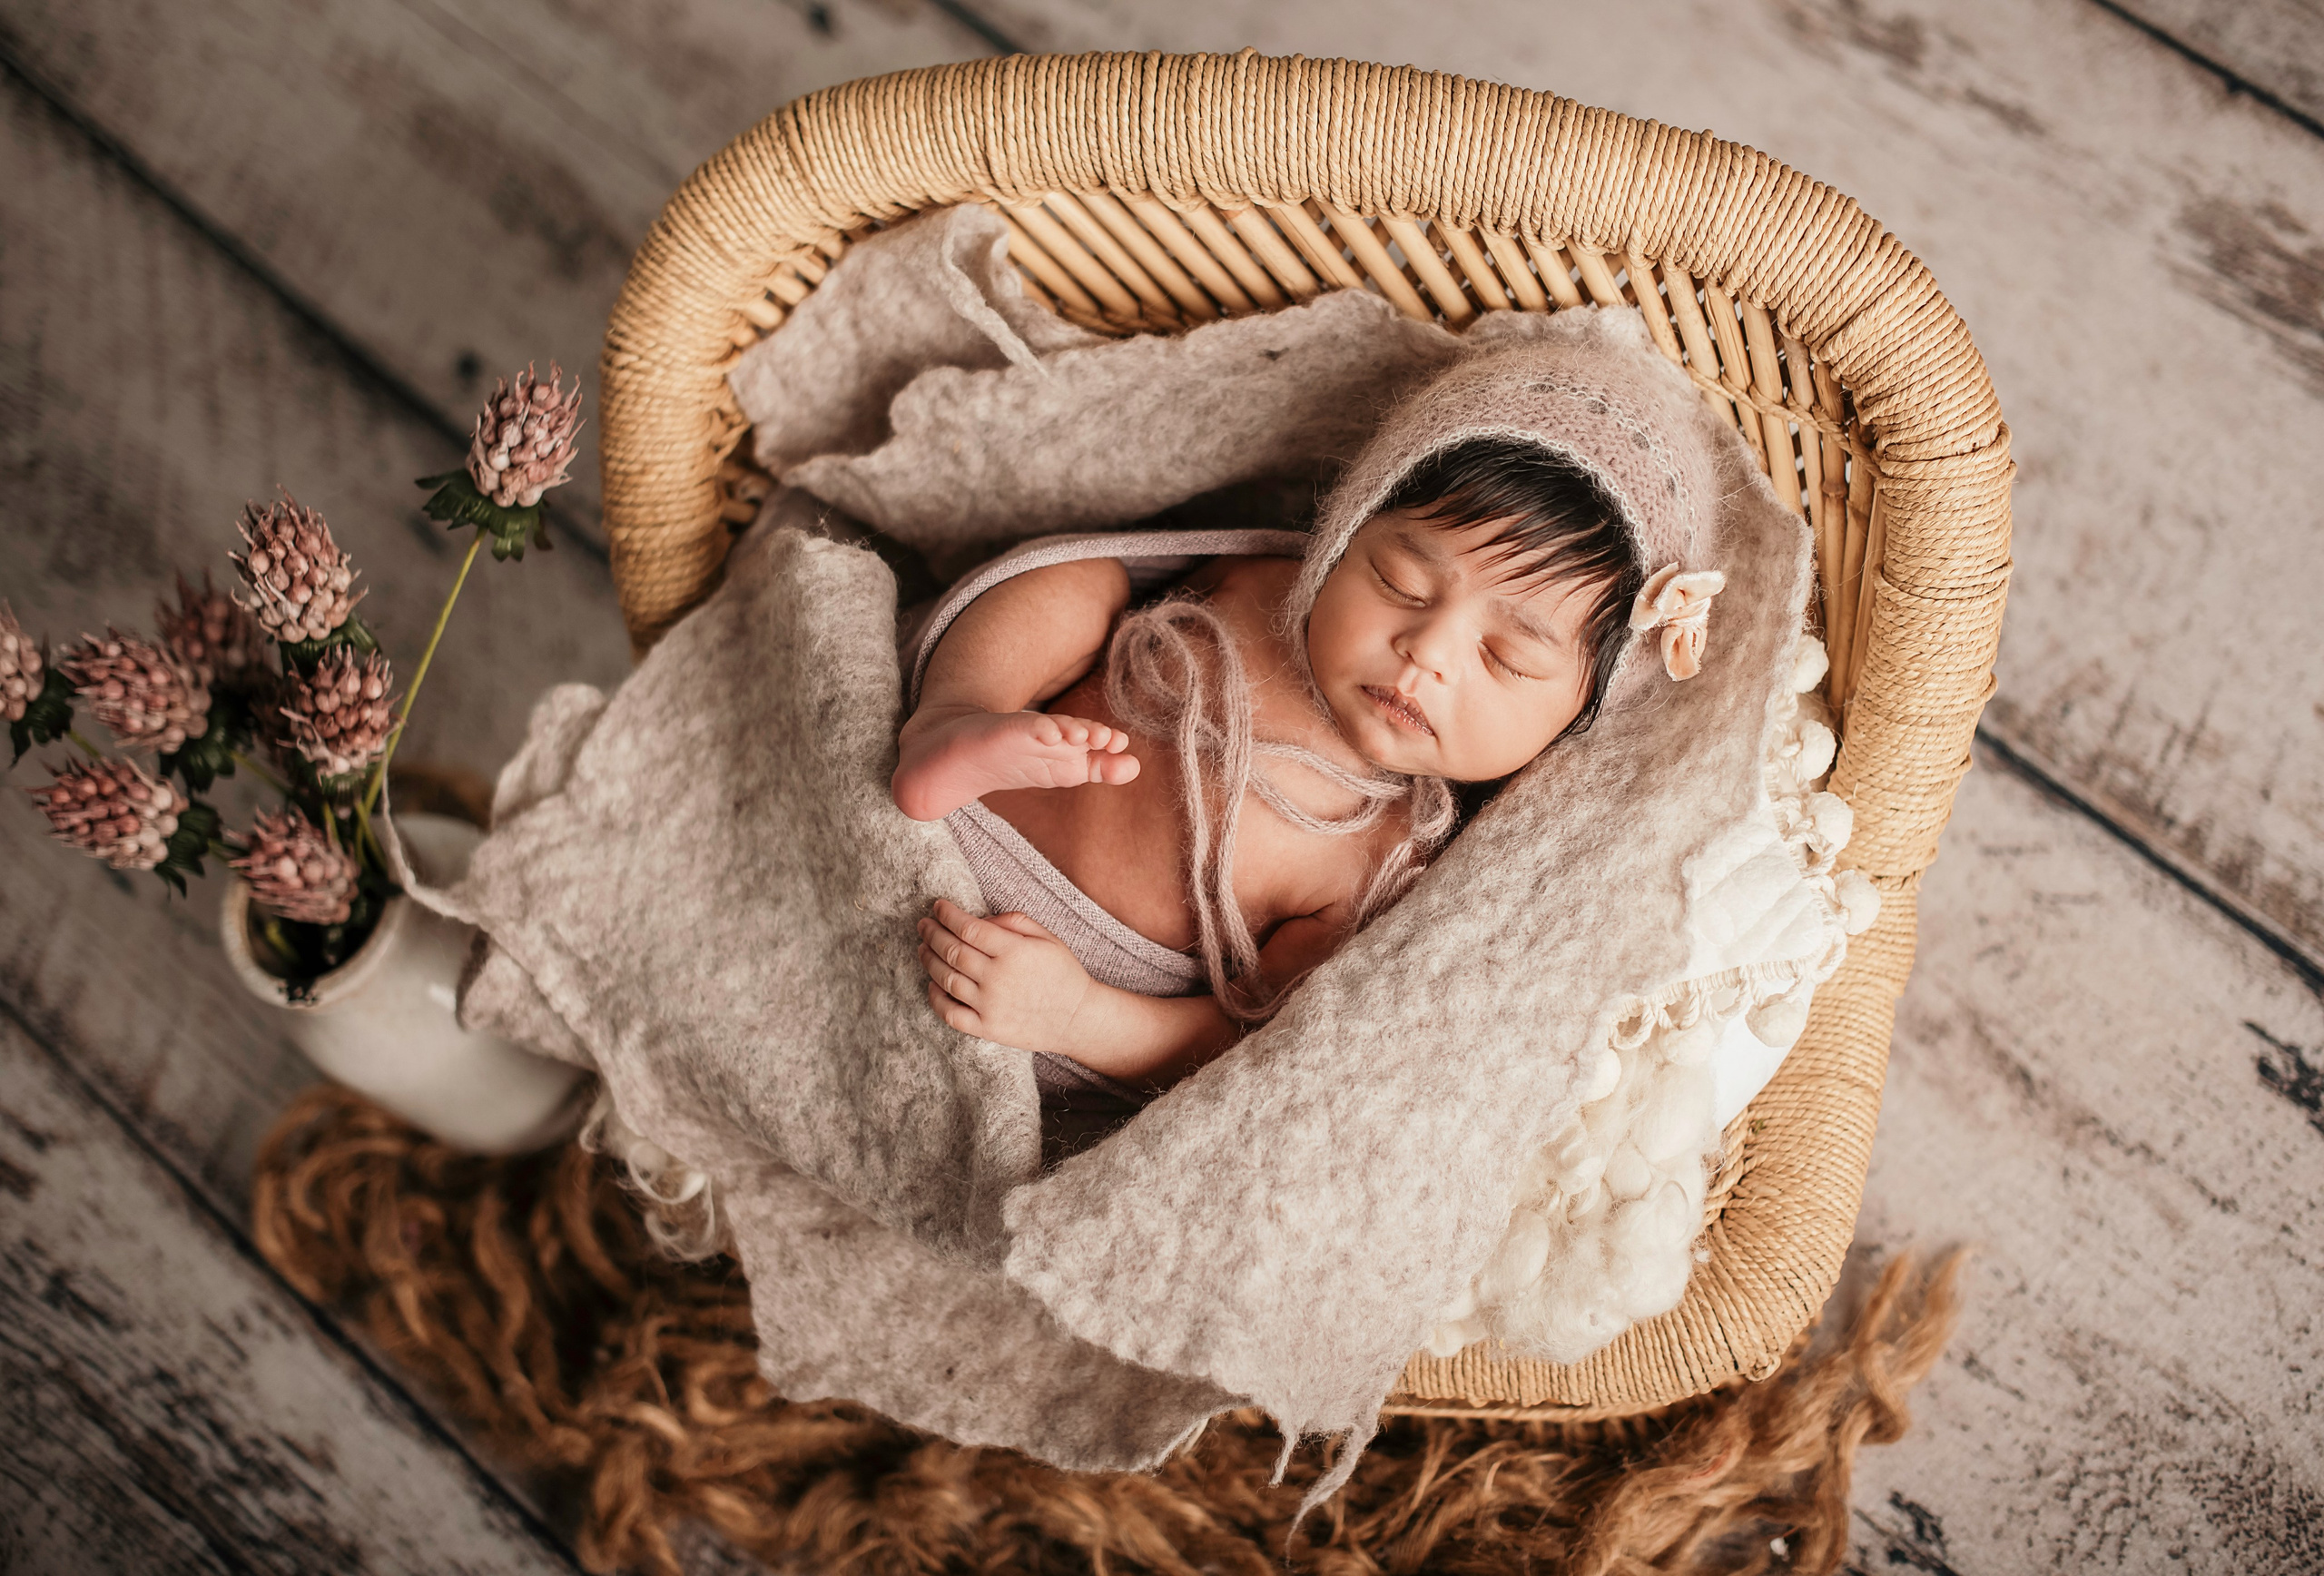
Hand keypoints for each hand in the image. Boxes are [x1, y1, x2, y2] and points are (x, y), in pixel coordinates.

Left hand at [917, 898, 1109, 1056]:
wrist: (1078, 1019)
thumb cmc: (1063, 974)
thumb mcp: (1047, 937)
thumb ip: (1014, 921)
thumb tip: (980, 918)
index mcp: (1014, 951)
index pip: (968, 927)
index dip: (947, 914)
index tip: (938, 907)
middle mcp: (998, 978)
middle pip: (951, 951)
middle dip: (932, 933)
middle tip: (923, 924)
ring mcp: (990, 1005)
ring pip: (946, 979)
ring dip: (928, 960)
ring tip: (923, 948)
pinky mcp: (987, 1028)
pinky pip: (950, 1013)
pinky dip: (935, 997)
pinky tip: (931, 984)